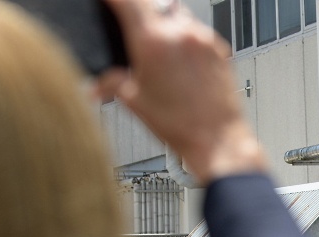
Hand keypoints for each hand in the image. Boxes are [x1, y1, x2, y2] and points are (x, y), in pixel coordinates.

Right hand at [100, 0, 266, 180]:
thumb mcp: (134, 102)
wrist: (218, 141)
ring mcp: (203, 40)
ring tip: (158, 48)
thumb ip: (111, 82)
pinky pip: (197, 31)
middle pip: (153, 2)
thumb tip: (99, 83)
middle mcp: (180, 33)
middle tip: (132, 25)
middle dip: (139, 9)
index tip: (108, 1)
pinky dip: (184, 37)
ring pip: (177, 13)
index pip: (126, 1)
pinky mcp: (220, 50)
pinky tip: (180, 61)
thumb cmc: (181, 126)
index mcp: (153, 41)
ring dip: (164, 22)